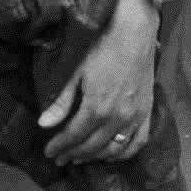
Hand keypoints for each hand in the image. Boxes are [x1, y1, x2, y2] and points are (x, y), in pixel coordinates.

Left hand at [38, 0, 156, 164]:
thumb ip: (62, 102)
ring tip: (80, 158)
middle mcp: (117, 118)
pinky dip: (123, 153)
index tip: (48, 152)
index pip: (74, 136)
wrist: (134, 32)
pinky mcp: (147, 112)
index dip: (60, 146)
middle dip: (73, 153)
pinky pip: (137, 142)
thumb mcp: (77, 72)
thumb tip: (43, 125)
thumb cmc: (102, 48)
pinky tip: (112, 154)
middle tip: (60, 157)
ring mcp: (134, 117)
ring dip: (95, 156)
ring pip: (113, 148)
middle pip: (92, 145)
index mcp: (97, 108)